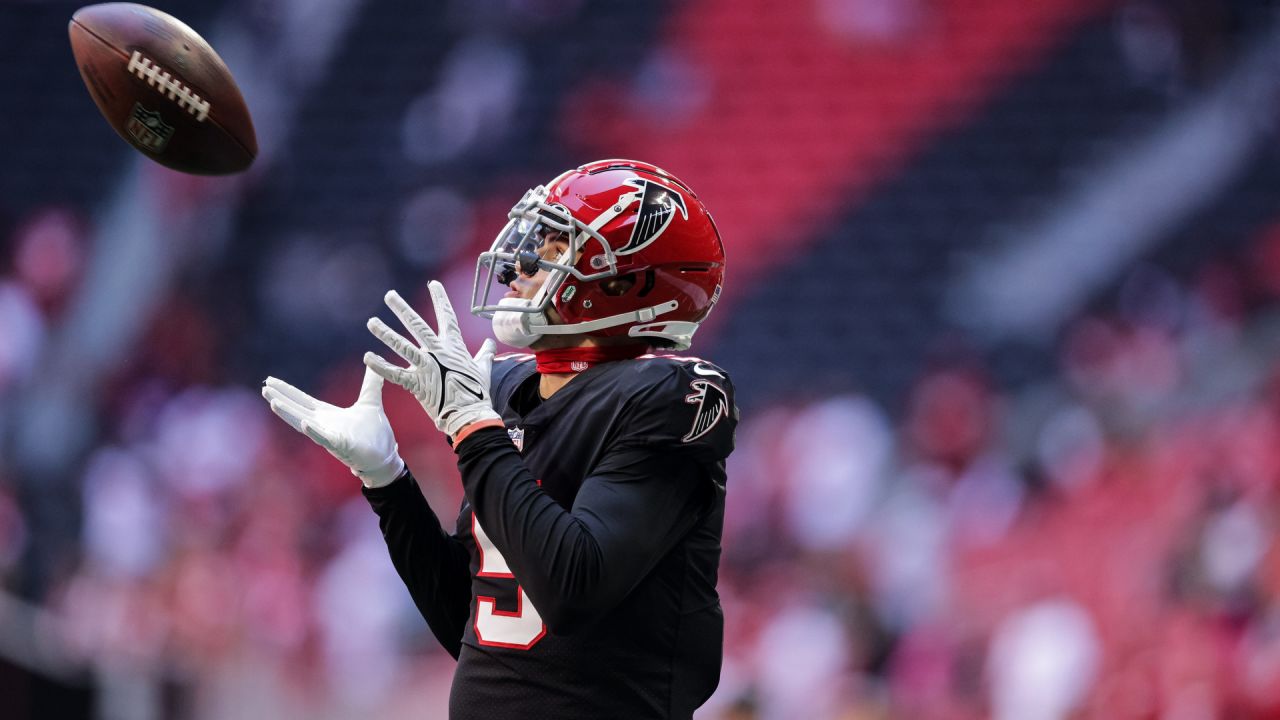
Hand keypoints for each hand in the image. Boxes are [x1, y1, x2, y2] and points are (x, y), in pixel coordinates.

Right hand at [261, 366, 405, 487]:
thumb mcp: (371, 401)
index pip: (302, 399)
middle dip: (280, 398)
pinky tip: (304, 423)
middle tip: (264, 387)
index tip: (270, 380)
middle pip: (297, 409)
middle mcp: (324, 424)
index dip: (286, 390)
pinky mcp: (341, 446)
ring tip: (273, 403)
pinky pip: (324, 438)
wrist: (385, 458)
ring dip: (289, 414)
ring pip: (304, 423)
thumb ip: (370, 382)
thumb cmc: (375, 434)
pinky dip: (314, 431)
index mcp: (328, 414)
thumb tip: (374, 360)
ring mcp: (330, 435)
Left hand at [364, 281, 500, 438]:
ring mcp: (425, 366)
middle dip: (401, 309)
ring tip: (371, 322)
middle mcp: (436, 351)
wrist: (469, 414)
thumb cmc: (477, 391)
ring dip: (385, 333)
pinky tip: (367, 357)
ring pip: (401, 345)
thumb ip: (484, 354)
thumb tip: (490, 344)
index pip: (446, 316)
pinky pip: (394, 373)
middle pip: (416, 325)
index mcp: (453, 346)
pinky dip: (380, 366)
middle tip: (389, 296)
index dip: (440, 299)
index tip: (433, 284)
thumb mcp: (482, 368)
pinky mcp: (415, 383)